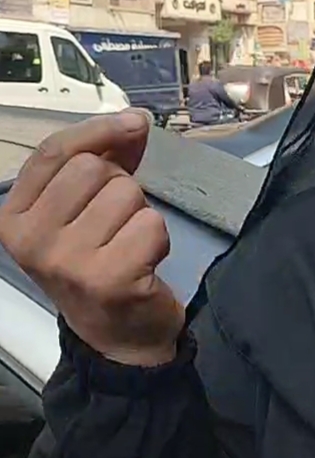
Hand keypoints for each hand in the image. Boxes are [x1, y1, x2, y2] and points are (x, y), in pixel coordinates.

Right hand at [0, 110, 184, 365]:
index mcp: (13, 218)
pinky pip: (150, 223)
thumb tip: (135, 120)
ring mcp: (67, 263)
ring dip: (140, 214)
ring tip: (128, 244)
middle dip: (120, 186)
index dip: (98, 130)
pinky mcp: (109, 279)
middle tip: (117, 222)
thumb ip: (106, 159)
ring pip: (125, 193)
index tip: (132, 123)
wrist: (119, 337)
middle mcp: (31, 241)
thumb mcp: (87, 208)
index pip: (55, 151)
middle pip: (93, 169)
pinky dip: (158, 238)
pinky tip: (143, 263)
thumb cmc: (101, 261)